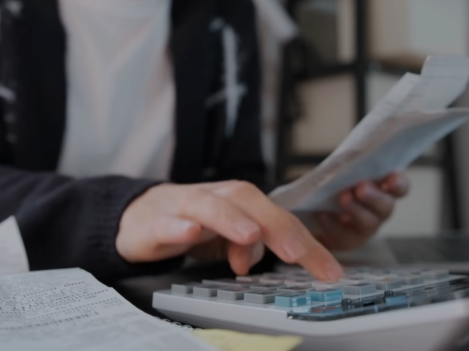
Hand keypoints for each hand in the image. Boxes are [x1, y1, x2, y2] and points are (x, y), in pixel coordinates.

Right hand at [115, 181, 343, 280]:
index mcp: (239, 203)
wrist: (138, 215)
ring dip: (230, 219)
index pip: (278, 218)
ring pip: (209, 205)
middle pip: (249, 202)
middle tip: (296, 252)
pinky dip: (179, 226)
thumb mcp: (225, 237)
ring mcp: (184, 206)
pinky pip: (167, 222)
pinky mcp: (154, 222)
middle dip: (275, 225)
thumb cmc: (190, 222)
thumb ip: (247, 246)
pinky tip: (190, 233)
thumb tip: (256, 260)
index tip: (329, 271)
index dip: (306, 243)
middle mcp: (216, 198)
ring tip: (249, 235)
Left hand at [315, 172, 409, 251]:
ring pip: (367, 222)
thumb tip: (345, 162)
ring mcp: (365, 227)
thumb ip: (348, 166)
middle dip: (374, 197)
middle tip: (361, 188)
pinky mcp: (348, 240)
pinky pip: (342, 235)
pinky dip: (331, 223)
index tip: (392, 179)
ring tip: (343, 197)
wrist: (316, 209)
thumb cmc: (335, 183)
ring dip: (356, 209)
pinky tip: (322, 213)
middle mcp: (379, 210)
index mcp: (383, 188)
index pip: (400, 187)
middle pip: (386, 206)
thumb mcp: (342, 170)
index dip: (398, 183)